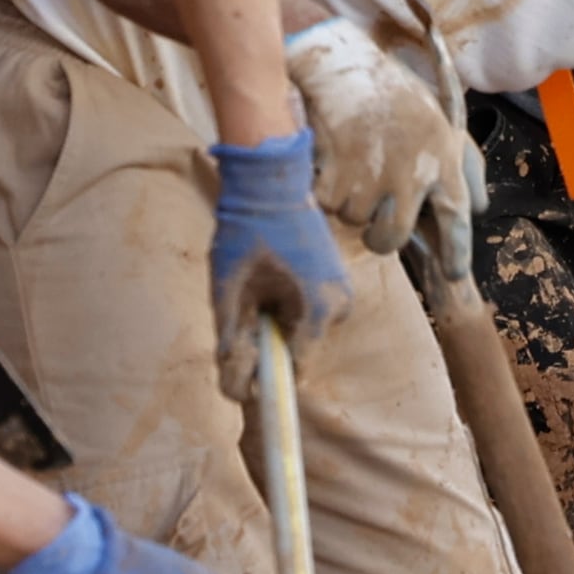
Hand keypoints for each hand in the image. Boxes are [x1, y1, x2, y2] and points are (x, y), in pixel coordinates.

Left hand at [207, 128, 353, 387]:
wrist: (270, 183)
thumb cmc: (246, 233)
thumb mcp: (229, 292)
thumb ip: (233, 344)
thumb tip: (237, 390)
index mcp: (319, 310)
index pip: (297, 369)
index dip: (266, 376)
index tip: (242, 370)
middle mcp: (341, 305)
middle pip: (299, 349)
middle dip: (268, 341)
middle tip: (241, 309)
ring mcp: (344, 292)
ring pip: (304, 330)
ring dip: (277, 322)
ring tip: (255, 285)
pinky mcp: (338, 280)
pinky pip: (310, 310)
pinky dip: (287, 305)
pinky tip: (271, 276)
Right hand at [281, 20, 463, 257]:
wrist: (345, 66)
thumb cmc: (397, 96)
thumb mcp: (445, 124)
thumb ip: (467, 169)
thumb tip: (477, 211)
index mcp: (443, 159)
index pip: (457, 219)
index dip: (457, 252)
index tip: (454, 274)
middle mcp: (412, 173)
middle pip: (392, 238)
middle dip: (381, 239)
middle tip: (376, 228)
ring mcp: (372, 176)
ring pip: (355, 221)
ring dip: (350, 204)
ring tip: (355, 168)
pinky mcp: (337, 173)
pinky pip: (328, 205)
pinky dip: (326, 190)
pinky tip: (334, 161)